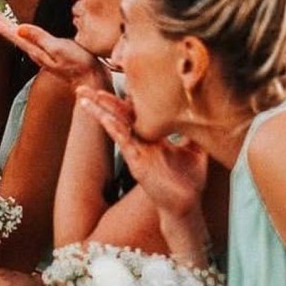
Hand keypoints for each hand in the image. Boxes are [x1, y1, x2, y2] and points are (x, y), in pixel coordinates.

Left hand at [0, 16, 107, 89]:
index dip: (4, 27)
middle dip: (7, 28)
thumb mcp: (58, 48)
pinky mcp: (56, 56)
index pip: (16, 37)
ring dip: (17, 32)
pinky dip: (31, 37)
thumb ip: (39, 38)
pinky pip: (37, 44)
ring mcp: (47, 56)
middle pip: (19, 39)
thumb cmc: (79, 64)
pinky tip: (33, 36)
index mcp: (37, 51)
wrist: (93, 80)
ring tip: (9, 25)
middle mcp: (39, 54)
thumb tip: (19, 29)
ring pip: (27, 42)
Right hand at [76, 87, 207, 218]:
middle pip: (118, 115)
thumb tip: (202, 114)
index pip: (135, 111)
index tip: (114, 80)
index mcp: (152, 136)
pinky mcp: (137, 163)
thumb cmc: (189, 180)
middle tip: (84, 88)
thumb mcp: (195, 150)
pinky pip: (123, 142)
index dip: (125, 96)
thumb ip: (192, 132)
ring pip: (115, 125)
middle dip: (101, 101)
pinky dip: (114, 129)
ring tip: (83, 97)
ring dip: (99, 111)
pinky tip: (105, 118)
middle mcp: (141, 141)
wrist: (188, 205)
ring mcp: (137, 151)